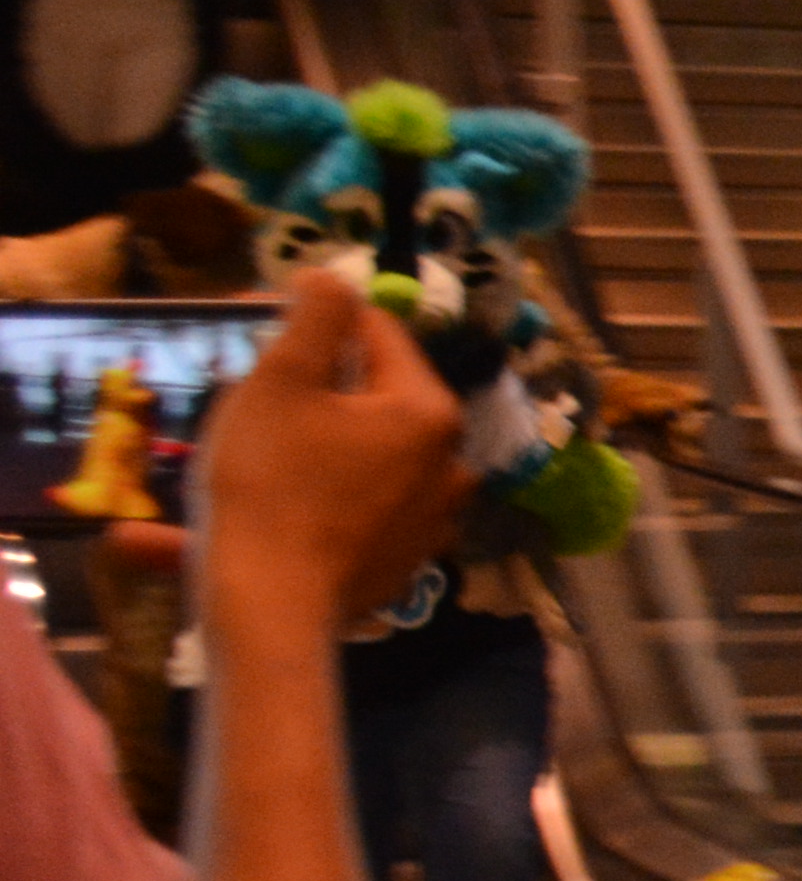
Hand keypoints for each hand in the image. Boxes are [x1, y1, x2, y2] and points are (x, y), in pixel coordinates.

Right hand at [192, 270, 465, 614]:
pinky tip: (301, 496)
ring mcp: (439, 516)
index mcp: (430, 410)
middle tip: (268, 392)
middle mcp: (455, 462)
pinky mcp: (413, 556)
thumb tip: (334, 278)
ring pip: (382, 449)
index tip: (271, 329)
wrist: (273, 602)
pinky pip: (377, 498)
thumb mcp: (283, 381)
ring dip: (336, 435)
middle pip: (384, 394)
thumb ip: (315, 318)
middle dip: (329, 383)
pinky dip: (344, 486)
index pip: (381, 335)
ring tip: (280, 446)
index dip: (321, 322)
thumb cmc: (271, 481)